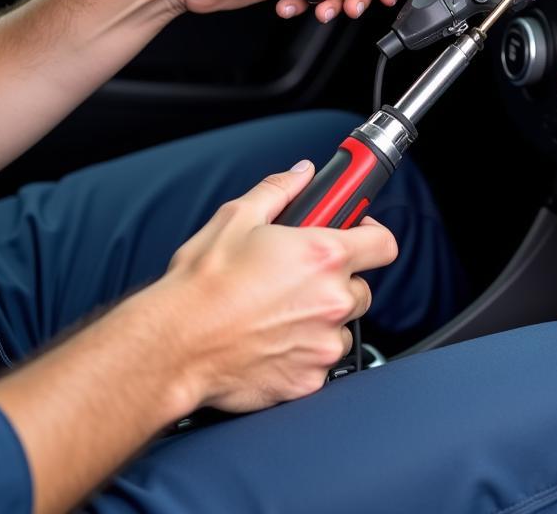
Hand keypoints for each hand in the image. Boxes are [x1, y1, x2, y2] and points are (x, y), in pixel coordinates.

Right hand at [153, 160, 398, 413]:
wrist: (173, 346)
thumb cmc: (202, 285)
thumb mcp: (237, 217)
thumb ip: (279, 190)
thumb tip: (301, 175)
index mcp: (323, 256)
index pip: (384, 244)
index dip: (372, 235)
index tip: (358, 234)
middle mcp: (332, 301)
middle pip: (361, 288)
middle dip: (338, 281)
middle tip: (300, 278)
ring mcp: (322, 344)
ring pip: (341, 327)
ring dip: (321, 320)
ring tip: (278, 313)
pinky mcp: (308, 380)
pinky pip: (320, 362)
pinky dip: (304, 354)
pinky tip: (271, 341)